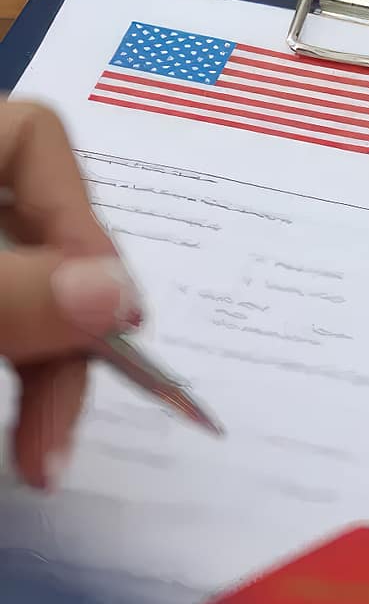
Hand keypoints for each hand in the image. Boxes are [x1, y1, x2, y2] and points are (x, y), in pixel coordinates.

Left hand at [0, 101, 140, 489]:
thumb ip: (14, 294)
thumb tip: (123, 299)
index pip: (36, 142)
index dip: (78, 221)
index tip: (93, 317)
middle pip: (43, 243)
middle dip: (64, 342)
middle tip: (57, 440)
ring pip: (26, 302)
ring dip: (46, 381)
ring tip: (42, 461)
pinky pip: (4, 331)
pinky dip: (21, 377)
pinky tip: (27, 439)